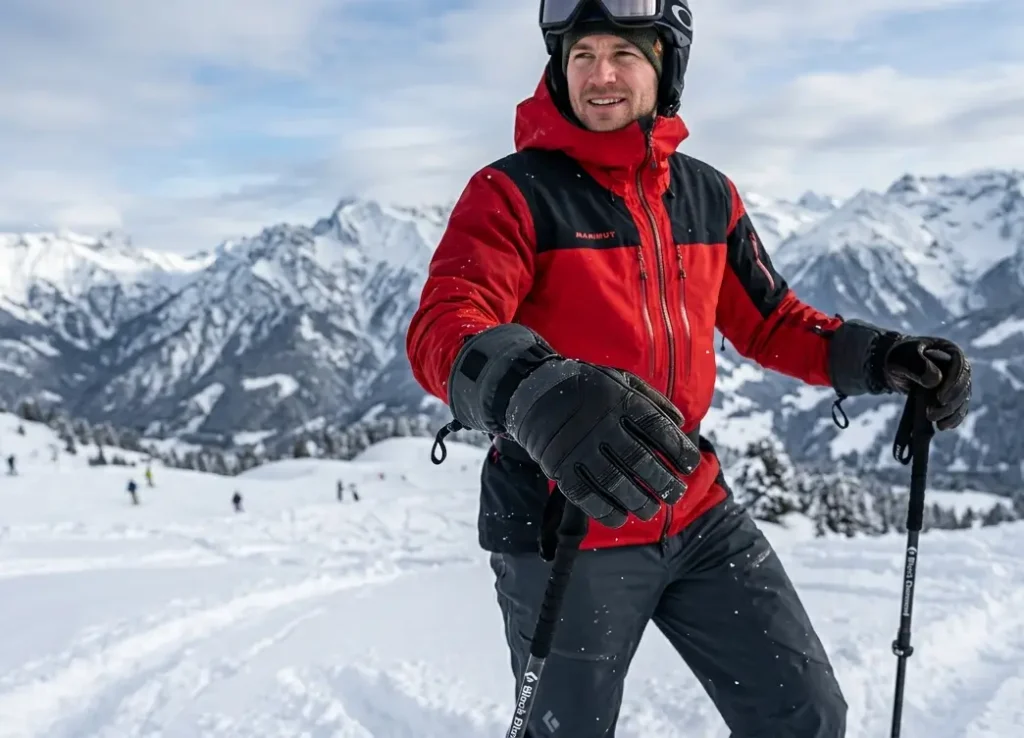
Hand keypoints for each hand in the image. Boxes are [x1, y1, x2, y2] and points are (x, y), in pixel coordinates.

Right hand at [504, 360, 701, 527]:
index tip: (690, 465)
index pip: (657, 428)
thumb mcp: (620, 380)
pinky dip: (606, 511)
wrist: (533, 391)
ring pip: (615, 483)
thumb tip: (679, 424)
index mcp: (619, 400)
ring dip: (638, 502)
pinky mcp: (560, 467)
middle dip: (663, 482)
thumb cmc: (586, 388)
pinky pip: (586, 496)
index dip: (679, 450)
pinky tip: (620, 517)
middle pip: (639, 460)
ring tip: (650, 509)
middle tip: (675, 494)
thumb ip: (651, 400)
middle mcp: (600, 424)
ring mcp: (578, 447)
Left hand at [882, 336, 970, 429]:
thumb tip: (936, 380)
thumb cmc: (898, 357)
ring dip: (951, 413)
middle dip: (952, 403)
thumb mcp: (903, 358)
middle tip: (933, 414)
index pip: (960, 366)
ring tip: (937, 425)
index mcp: (950, 351)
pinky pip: (958, 407)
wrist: (892, 366)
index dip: (954, 383)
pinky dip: (953, 418)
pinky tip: (943, 426)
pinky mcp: (951, 395)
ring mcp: (956, 381)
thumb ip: (918, 365)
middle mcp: (957, 366)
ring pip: (962, 399)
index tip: (941, 398)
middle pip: (964, 385)